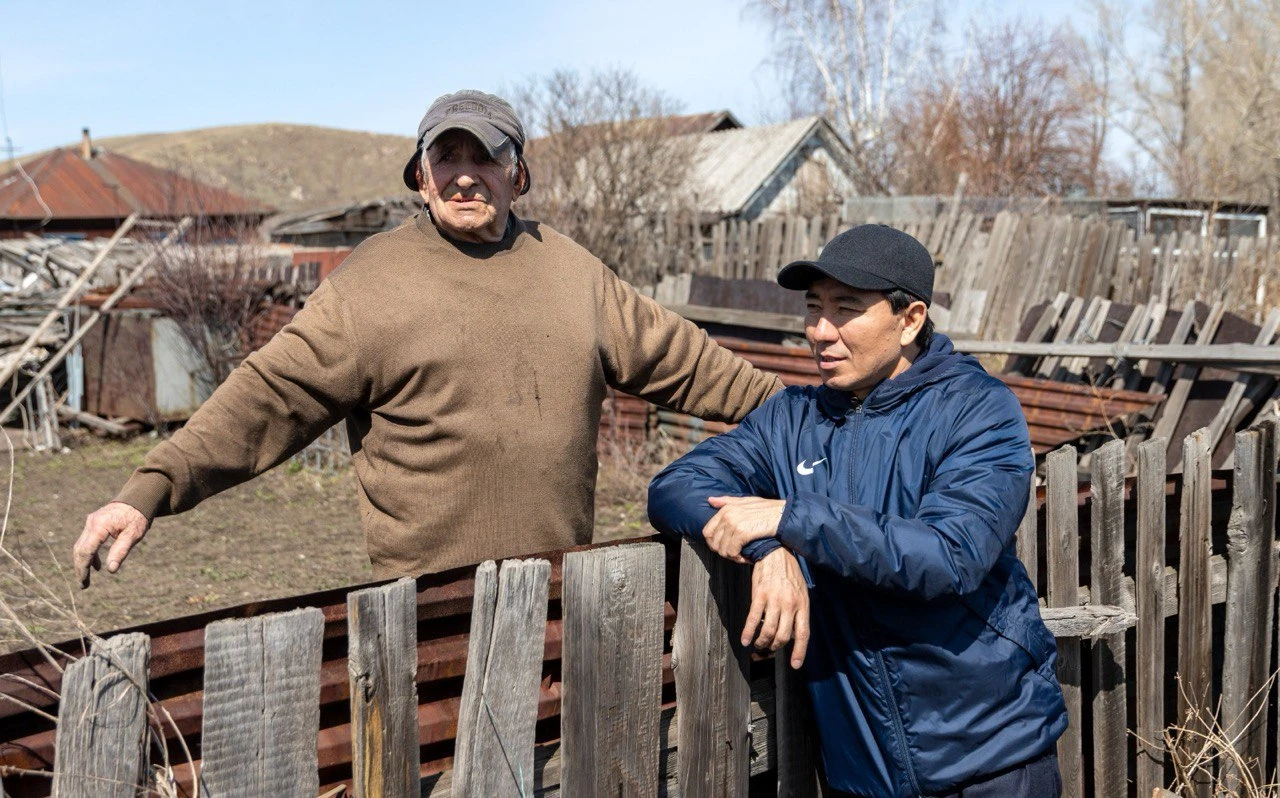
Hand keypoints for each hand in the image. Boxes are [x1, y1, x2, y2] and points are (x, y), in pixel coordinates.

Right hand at [73, 502, 149, 588]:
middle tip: (83, 585)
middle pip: (80, 550)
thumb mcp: (133, 535)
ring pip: (81, 546)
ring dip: (83, 562)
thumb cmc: (137, 517)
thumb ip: (121, 551)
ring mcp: (91, 522)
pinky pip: (87, 541)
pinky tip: (96, 565)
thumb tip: (111, 569)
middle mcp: (91, 523)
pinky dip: (89, 554)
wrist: (138, 499)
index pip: (86, 551)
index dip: (83, 568)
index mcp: (100, 526)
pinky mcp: (94, 524)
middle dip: (80, 568)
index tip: (84, 582)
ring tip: (87, 579)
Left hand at [702, 496, 784, 562]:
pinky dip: (739, 558)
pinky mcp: (742, 533)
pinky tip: (747, 558)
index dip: (714, 544)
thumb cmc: (768, 510)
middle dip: (723, 552)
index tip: (725, 548)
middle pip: (713, 543)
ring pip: (722, 549)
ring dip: (732, 557)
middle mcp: (727, 515)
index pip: (707, 531)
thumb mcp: (747, 502)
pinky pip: (732, 551)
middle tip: (735, 555)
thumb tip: (710, 500)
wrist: (784, 516)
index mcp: (726, 509)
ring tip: (742, 557)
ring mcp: (733, 523)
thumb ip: (728, 501)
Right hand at [742, 548, 809, 668]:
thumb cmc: (789, 572)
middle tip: (770, 649)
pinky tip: (745, 640)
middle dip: (775, 647)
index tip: (795, 665)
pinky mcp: (760, 595)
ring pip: (768, 631)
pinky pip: (753, 619)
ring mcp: (774, 601)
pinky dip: (748, 632)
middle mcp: (790, 605)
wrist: (775, 552)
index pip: (803, 634)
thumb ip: (799, 611)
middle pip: (783, 636)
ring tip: (758, 645)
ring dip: (762, 642)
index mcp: (803, 605)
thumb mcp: (801, 592)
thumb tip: (793, 631)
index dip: (799, 652)